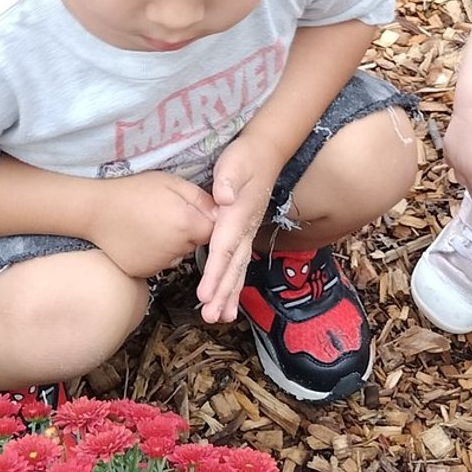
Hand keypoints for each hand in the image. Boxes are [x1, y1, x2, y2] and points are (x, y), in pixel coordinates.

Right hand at [87, 171, 216, 280]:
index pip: (215, 230)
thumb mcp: (171, 182)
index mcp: (186, 224)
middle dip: (190, 231)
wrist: (95, 210)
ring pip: (179, 254)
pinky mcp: (144, 272)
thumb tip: (223, 212)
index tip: (197, 210)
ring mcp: (159, 264)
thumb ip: (201, 198)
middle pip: (196, 243)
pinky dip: (157, 253)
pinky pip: (161, 263)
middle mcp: (176, 249)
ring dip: (174, 244)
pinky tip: (143, 237)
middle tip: (168, 213)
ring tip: (153, 223)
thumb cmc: (133, 191)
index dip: (207, 220)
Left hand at [198, 134, 277, 323]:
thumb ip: (229, 179)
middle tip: (210, 316)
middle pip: (233, 267)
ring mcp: (247, 234)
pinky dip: (234, 286)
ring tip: (219, 317)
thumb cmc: (245, 158)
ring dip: (229, 295)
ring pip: (238, 270)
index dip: (215, 273)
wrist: (266, 154)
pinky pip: (240, 265)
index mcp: (237, 216)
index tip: (205, 295)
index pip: (224, 249)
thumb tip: (224, 198)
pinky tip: (229, 302)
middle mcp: (244, 229)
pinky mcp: (245, 235)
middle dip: (222, 293)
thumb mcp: (235, 162)